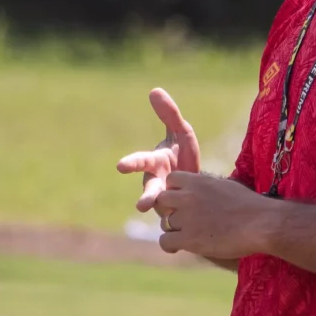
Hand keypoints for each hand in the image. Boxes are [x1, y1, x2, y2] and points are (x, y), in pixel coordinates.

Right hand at [115, 88, 201, 217]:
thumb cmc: (183, 154)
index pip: (141, 161)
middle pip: (149, 190)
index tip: (120, 166)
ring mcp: (165, 200)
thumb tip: (154, 90)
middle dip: (146, 197)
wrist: (194, 180)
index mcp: (155, 163)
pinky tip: (192, 225)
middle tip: (141, 206)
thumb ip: (169, 114)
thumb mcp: (182, 132)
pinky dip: (183, 222)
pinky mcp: (177, 214)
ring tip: (171, 219)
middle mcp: (156, 183)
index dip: (131, 164)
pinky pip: (178, 220)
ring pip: (163, 209)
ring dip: (167, 212)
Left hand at [154, 172, 275, 259]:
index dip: (175, 191)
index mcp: (199, 181)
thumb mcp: (226, 186)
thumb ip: (208, 186)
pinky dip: (170, 245)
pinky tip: (178, 247)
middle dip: (169, 209)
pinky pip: (165, 240)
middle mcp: (188, 196)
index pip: (171, 180)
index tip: (183, 200)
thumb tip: (201, 188)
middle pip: (162, 200)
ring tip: (186, 235)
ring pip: (164, 222)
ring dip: (173, 229)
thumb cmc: (251, 205)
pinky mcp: (189, 239)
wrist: (261, 223)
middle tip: (181, 219)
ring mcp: (187, 218)